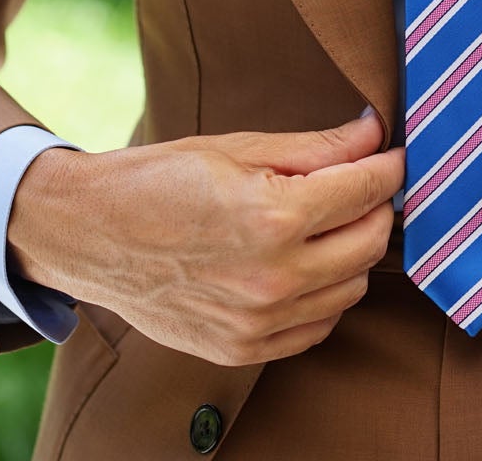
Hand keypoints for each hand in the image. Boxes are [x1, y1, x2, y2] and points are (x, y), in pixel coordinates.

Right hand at [9, 111, 402, 365]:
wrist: (89, 234)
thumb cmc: (159, 181)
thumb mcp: (238, 148)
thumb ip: (315, 147)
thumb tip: (374, 133)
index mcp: (273, 217)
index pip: (367, 190)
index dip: (388, 166)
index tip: (392, 155)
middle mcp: (273, 277)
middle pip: (371, 242)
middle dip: (376, 207)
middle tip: (362, 185)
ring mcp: (258, 321)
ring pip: (352, 289)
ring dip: (353, 253)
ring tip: (327, 223)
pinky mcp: (243, 348)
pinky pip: (318, 327)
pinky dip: (324, 296)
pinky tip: (303, 265)